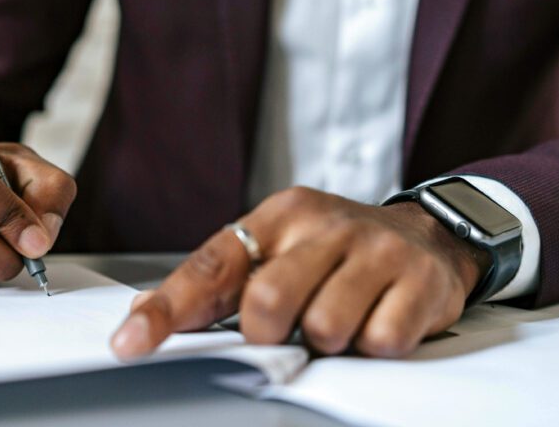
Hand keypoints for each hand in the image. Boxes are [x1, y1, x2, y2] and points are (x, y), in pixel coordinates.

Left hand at [111, 187, 490, 358]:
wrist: (428, 234)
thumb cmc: (339, 249)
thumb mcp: (279, 247)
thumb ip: (221, 280)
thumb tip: (145, 312)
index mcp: (280, 215)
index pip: (211, 266)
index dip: (167, 309)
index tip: (130, 344)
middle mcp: (326, 225)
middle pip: (268, 301)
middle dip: (270, 333)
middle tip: (290, 327)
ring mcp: (377, 250)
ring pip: (325, 327)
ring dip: (328, 339)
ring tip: (342, 317)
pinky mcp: (419, 281)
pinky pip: (380, 340)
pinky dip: (373, 344)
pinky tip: (379, 317)